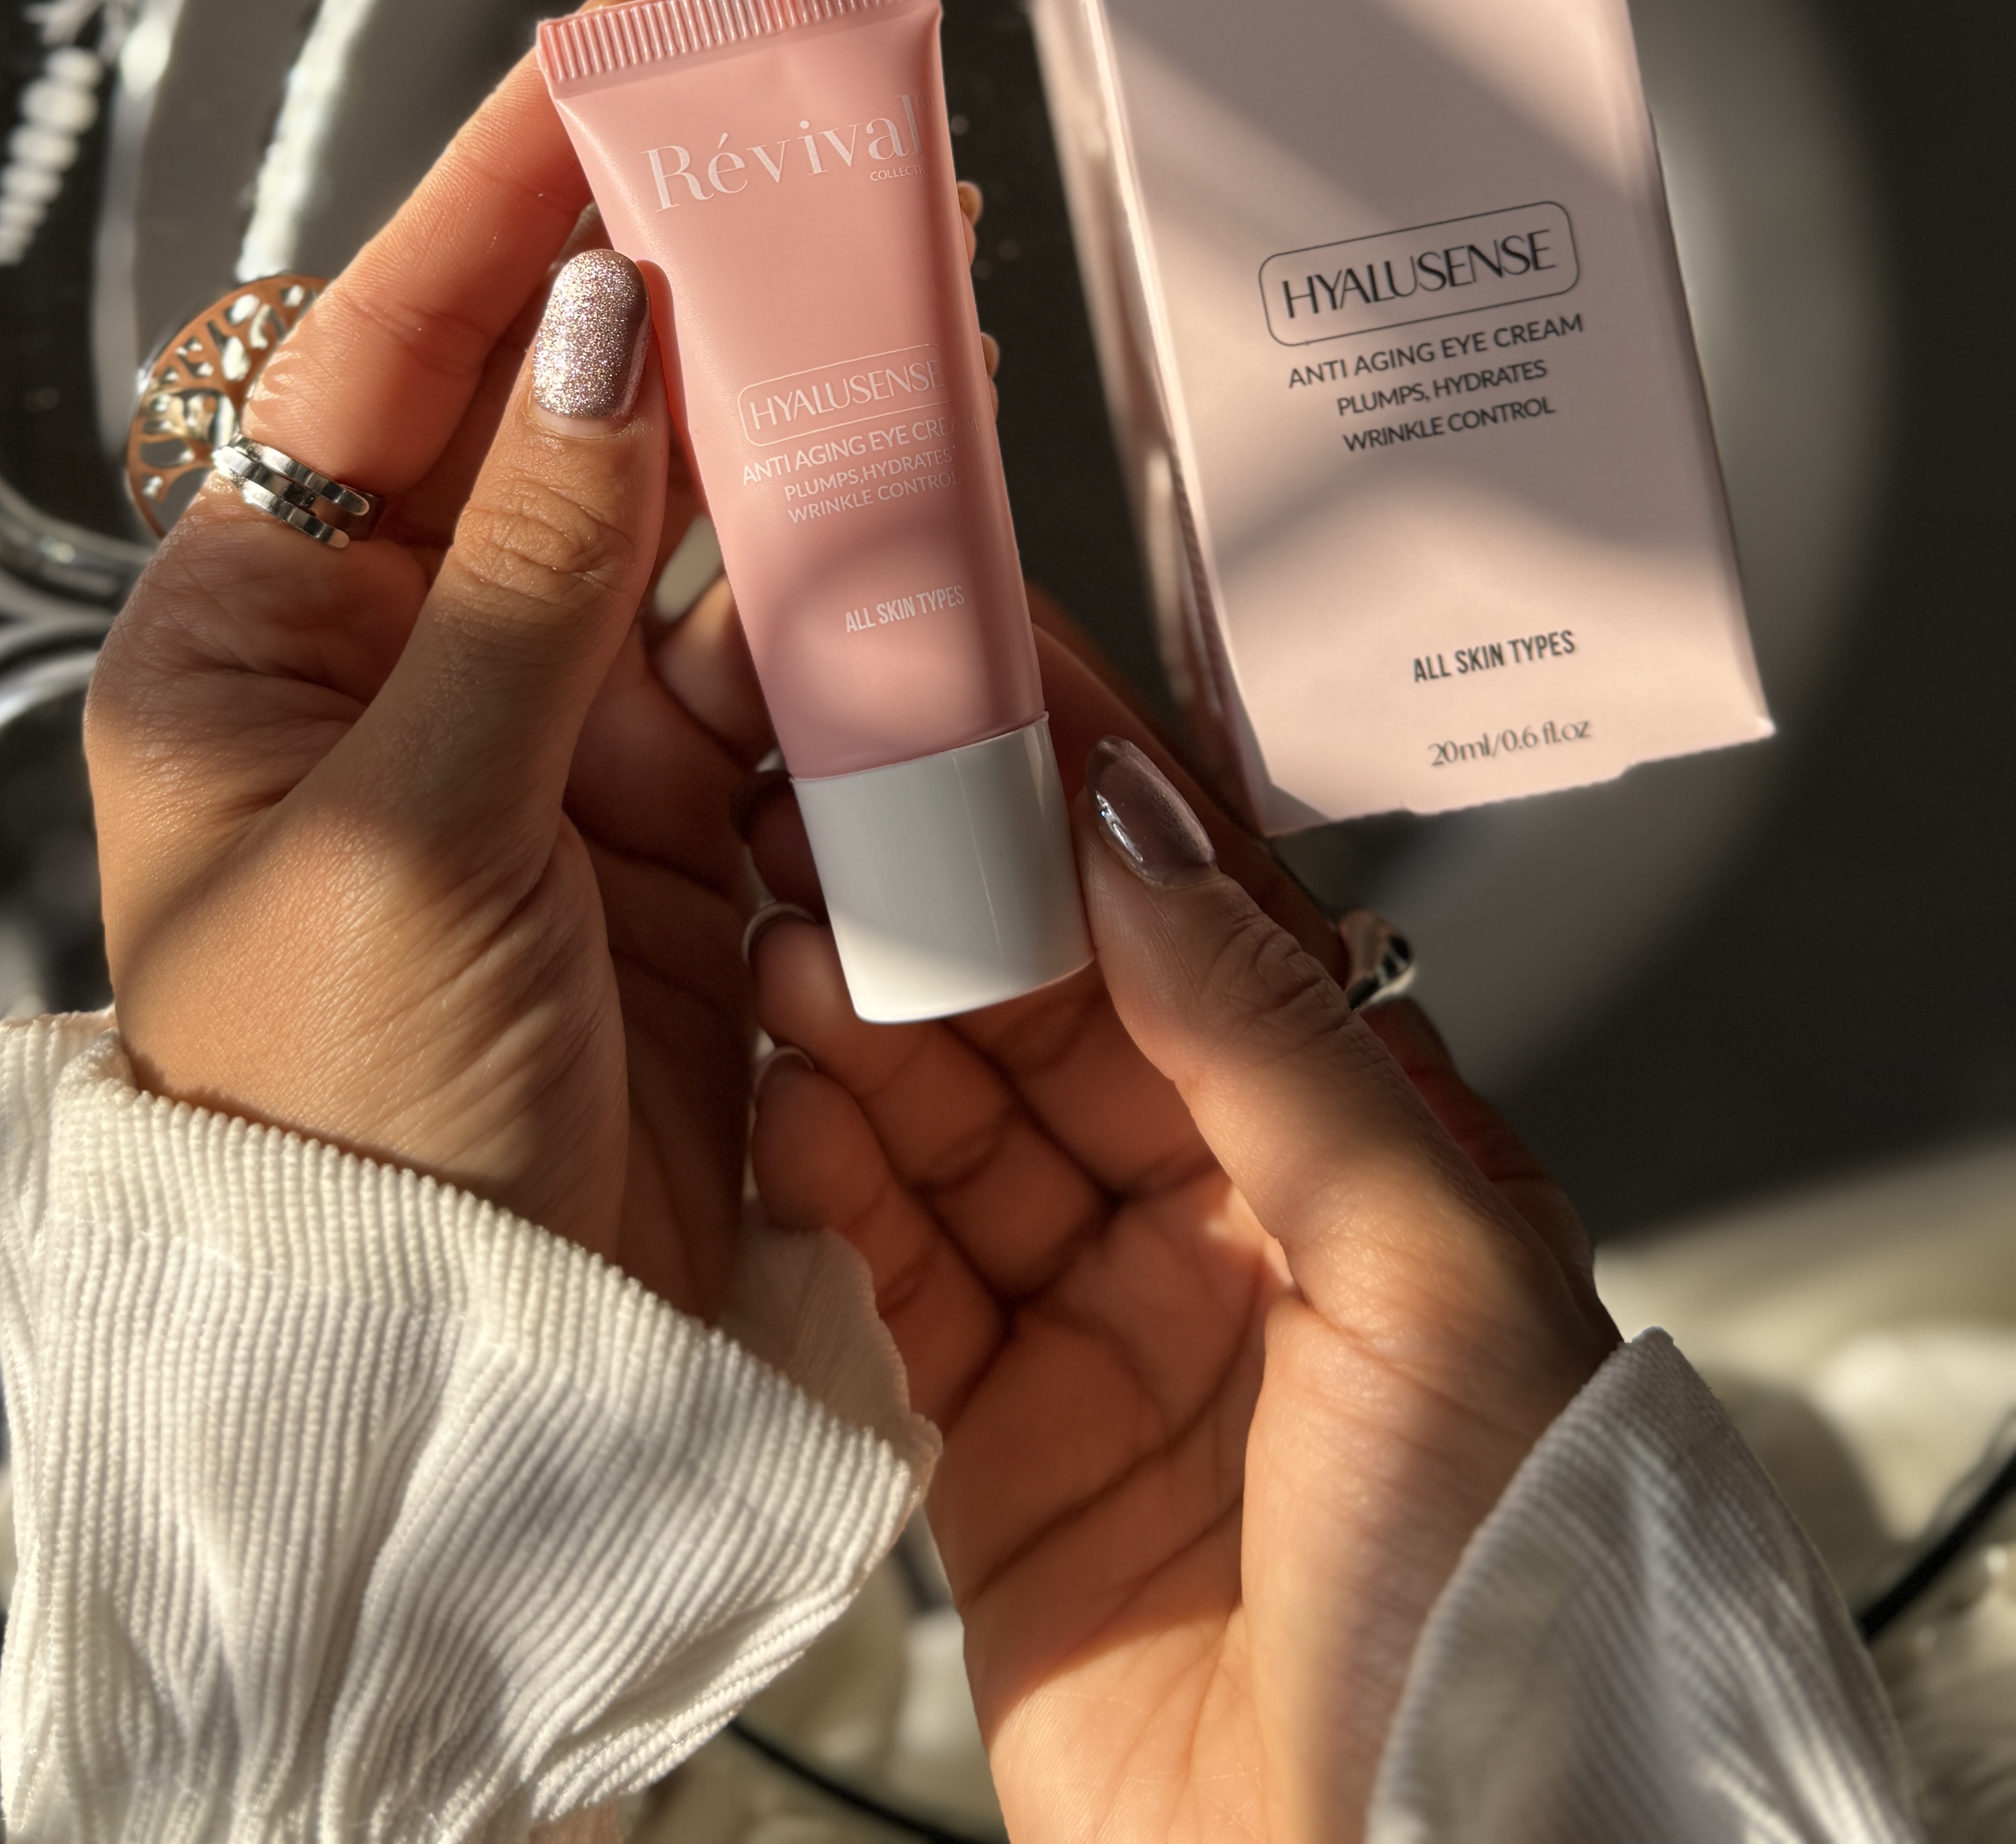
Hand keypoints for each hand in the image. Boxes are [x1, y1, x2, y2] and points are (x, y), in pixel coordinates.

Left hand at [86, 0, 762, 1317]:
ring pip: (685, 536)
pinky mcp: (677, 835)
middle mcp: (394, 672)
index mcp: (252, 647)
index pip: (380, 358)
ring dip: (781, 426)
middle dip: (670, 278)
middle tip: (798, 129)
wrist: (454, 1394)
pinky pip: (771, 669)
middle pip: (549, 419)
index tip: (608, 43)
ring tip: (892, 286)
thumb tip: (601, 321)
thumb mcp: (410, 825)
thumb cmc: (345, 1127)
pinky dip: (839, 595)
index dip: (498, 192)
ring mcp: (546, 747)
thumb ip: (526, 571)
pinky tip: (905, 502)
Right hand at [749, 635, 1616, 1842]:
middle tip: (824, 792)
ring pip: (955, 1126)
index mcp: (1368, 1166)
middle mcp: (1232, 1233)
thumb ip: (1274, 1034)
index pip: (1203, 924)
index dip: (1084, 796)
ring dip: (865, 1022)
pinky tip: (789, 1102)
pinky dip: (834, 1180)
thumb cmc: (1496, 1602)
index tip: (977, 678)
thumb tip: (1143, 823)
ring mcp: (1105, 1338)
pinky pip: (894, 1275)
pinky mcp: (995, 1455)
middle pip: (1054, 1012)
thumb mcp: (1434, 1268)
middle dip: (939, 897)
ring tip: (784, 937)